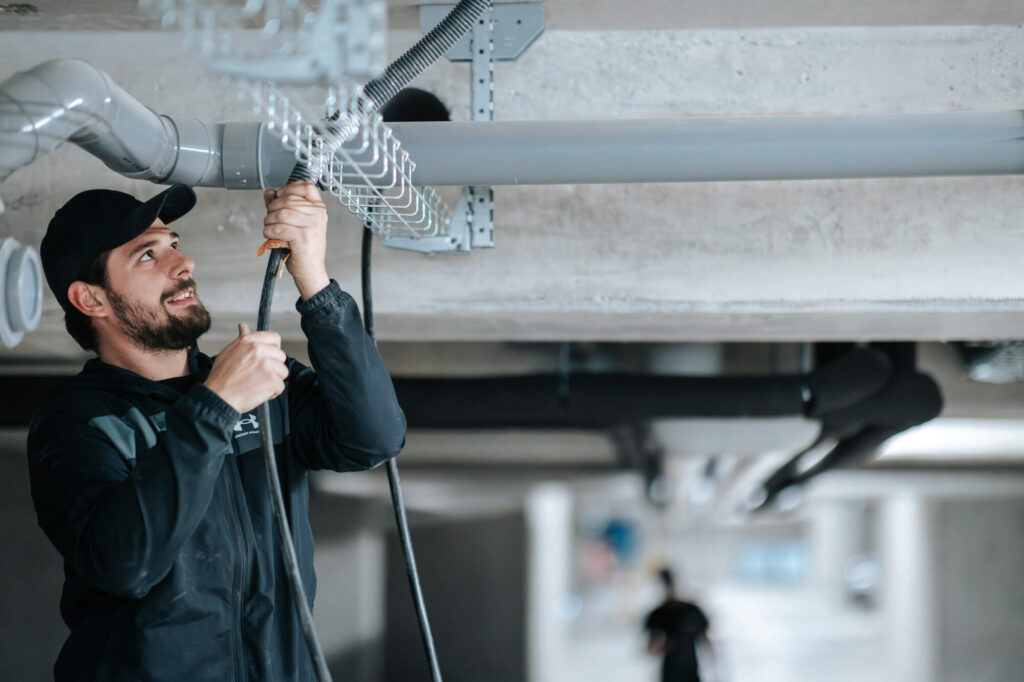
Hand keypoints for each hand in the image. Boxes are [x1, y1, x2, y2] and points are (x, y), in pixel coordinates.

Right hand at [203, 323, 288, 413]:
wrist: (218, 396)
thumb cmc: (221, 376)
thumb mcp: (229, 351)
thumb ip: (242, 339)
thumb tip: (243, 327)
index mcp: (249, 341)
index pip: (274, 338)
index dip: (274, 349)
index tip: (269, 356)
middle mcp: (258, 350)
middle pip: (281, 356)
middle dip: (273, 367)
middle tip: (258, 375)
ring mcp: (266, 365)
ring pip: (283, 371)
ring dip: (273, 380)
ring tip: (258, 383)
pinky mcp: (271, 380)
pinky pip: (281, 386)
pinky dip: (272, 392)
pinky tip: (259, 392)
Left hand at [263, 181, 329, 299]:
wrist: (311, 270)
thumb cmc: (302, 248)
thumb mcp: (295, 223)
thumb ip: (281, 205)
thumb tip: (269, 192)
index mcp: (318, 209)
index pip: (306, 186)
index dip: (288, 188)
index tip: (280, 196)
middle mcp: (318, 215)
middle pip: (288, 200)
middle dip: (272, 208)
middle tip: (270, 219)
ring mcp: (312, 226)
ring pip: (280, 214)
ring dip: (269, 222)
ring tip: (270, 229)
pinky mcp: (302, 237)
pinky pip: (278, 228)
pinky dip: (270, 232)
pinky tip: (272, 237)